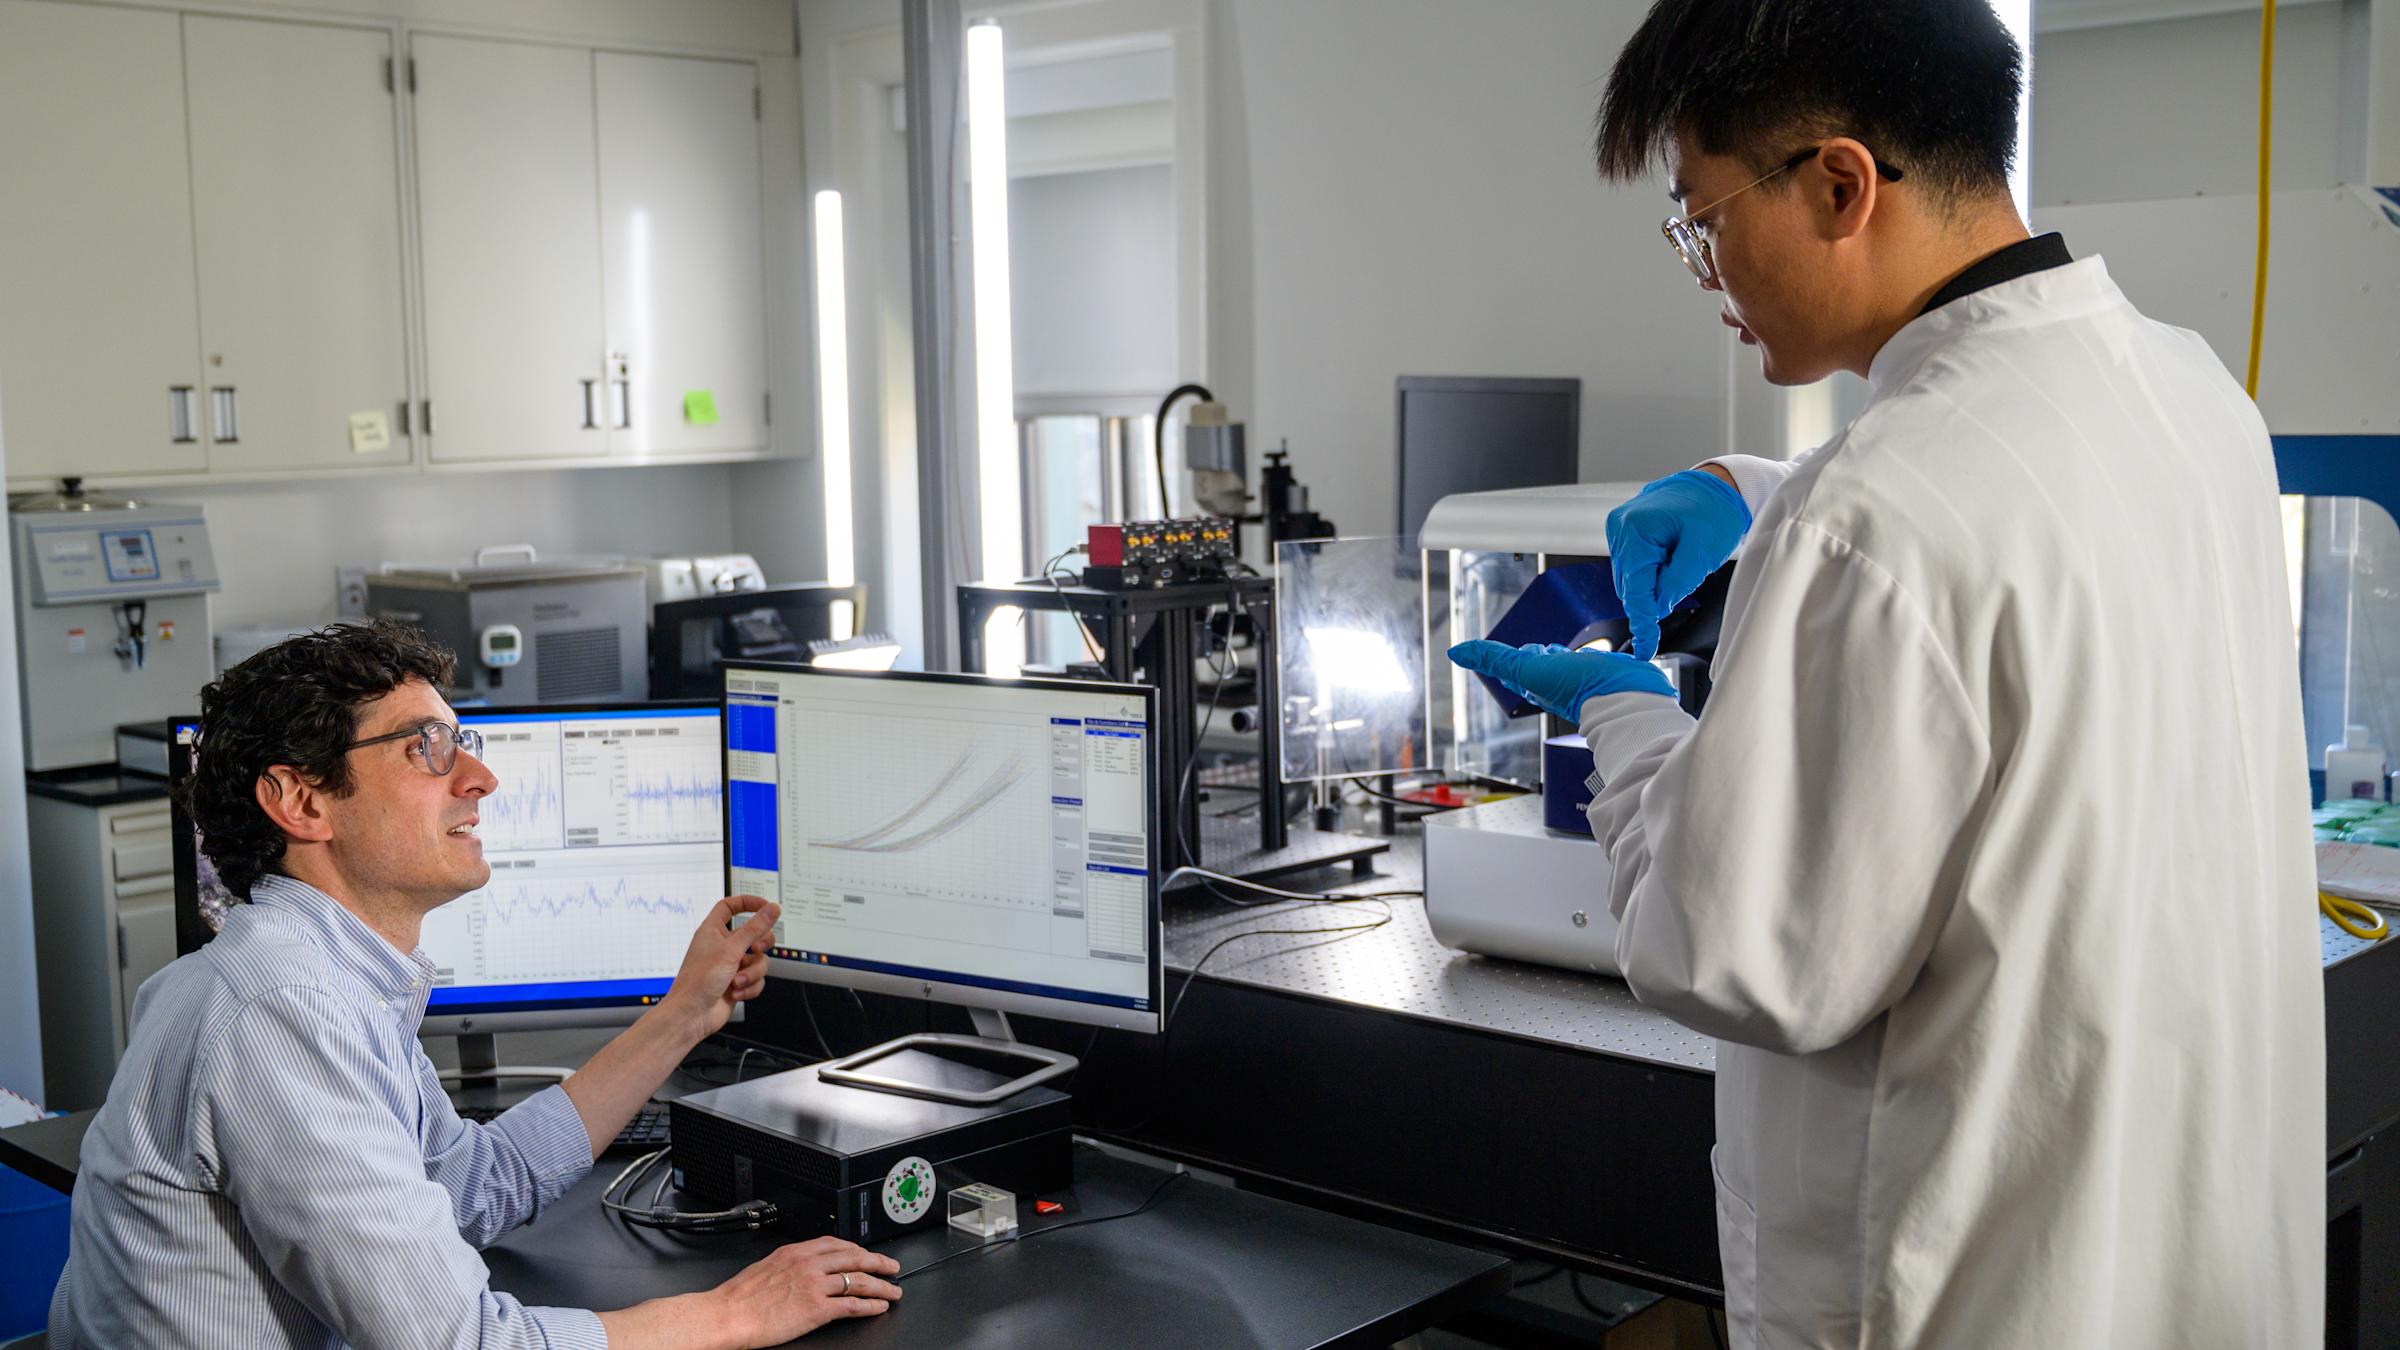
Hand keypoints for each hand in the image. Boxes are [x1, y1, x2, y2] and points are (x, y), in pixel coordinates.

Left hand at [660, 895, 779, 1039]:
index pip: (730, 907)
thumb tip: (771, 909)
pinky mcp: (738, 983)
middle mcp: (722, 946)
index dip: (748, 903)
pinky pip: (756, 979)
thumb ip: (755, 928)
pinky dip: (750, 986)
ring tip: (737, 981)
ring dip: (752, 973)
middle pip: (754, 934)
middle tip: (756, 949)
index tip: (766, 906)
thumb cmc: (698, 982)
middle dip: (760, 944)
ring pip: (759, 960)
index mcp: (713, 931)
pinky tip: (736, 992)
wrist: (692, 1015)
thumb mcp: (731, 950)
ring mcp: (731, 965)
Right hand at [710, 1236, 902, 1345]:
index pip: (836, 1243)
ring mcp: (815, 1286)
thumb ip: (787, 1265)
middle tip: (892, 1266)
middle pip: (854, 1258)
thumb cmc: (739, 1297)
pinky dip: (870, 1305)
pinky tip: (879, 1307)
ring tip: (893, 1290)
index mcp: (795, 1252)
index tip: (867, 1253)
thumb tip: (797, 1269)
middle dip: (878, 1262)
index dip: (857, 1249)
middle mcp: (809, 1264)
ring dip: (881, 1286)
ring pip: (859, 1280)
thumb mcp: (765, 1267)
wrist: (728, 1315)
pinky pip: (852, 1304)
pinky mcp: (817, 1309)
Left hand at [1446, 640, 1673, 721]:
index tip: (1505, 651)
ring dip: (1561, 655)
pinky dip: (1590, 656)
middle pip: (1542, 663)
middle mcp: (1560, 679)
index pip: (1518, 665)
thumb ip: (1494, 659)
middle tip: (1531, 648)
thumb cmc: (1577, 687)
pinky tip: (1596, 654)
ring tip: (1558, 650)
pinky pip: (1595, 661)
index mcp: (1538, 680)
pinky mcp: (1608, 670)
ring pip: (1567, 662)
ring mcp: (1584, 675)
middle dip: (1536, 654)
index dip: (1510, 656)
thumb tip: (1457, 651)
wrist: (1626, 695)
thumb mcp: (1527, 669)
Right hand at [1606, 468, 1751, 658]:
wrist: (1718, 485)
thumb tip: (1658, 607)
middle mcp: (1620, 528)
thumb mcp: (1702, 551)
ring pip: (1632, 578)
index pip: (1634, 586)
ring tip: (1683, 562)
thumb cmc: (1714, 510)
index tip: (1646, 646)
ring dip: (1654, 584)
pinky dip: (1653, 573)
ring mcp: (1621, 530)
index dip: (1642, 619)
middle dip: (1653, 596)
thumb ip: (1677, 582)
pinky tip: (1673, 559)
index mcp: (1634, 529)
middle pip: (1629, 584)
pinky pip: (1635, 566)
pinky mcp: (1628, 534)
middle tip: (1683, 585)